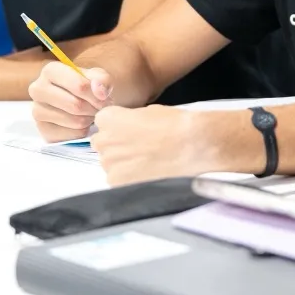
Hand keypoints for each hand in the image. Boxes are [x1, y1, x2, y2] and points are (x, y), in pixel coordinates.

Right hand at [29, 62, 111, 141]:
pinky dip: (83, 131)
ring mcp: (37, 111)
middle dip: (94, 108)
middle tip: (101, 108)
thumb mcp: (98, 77)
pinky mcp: (43, 130)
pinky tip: (82, 123)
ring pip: (74, 121)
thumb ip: (102, 80)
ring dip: (89, 119)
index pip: (79, 86)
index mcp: (51, 70)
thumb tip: (99, 92)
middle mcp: (38, 89)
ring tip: (91, 113)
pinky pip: (72, 135)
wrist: (80, 101)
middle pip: (76, 105)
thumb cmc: (88, 86)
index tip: (106, 98)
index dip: (97, 95)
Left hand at [92, 105, 222, 185]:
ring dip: (124, 163)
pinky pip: (118, 179)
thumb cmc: (175, 124)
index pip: (103, 122)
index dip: (119, 127)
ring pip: (111, 164)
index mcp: (108, 119)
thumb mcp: (149, 111)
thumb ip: (131, 120)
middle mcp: (103, 141)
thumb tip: (129, 128)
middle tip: (141, 147)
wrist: (191, 145)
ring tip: (148, 161)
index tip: (131, 130)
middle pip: (104, 144)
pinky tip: (148, 172)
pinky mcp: (117, 182)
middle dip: (118, 146)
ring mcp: (109, 164)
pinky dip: (130, 178)